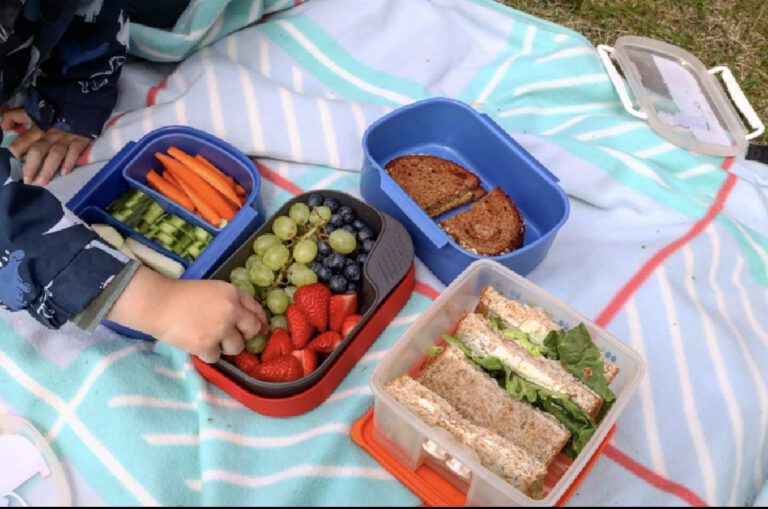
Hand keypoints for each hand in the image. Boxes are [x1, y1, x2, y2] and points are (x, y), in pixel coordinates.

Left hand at [1, 108, 91, 185]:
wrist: (83, 105)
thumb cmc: (57, 112)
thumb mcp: (36, 111)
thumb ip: (17, 117)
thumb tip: (2, 125)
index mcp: (37, 127)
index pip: (22, 140)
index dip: (15, 151)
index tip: (10, 162)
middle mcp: (49, 134)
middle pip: (37, 151)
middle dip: (30, 166)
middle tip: (25, 181)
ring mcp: (66, 138)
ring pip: (54, 155)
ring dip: (47, 169)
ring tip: (41, 182)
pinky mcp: (81, 140)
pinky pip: (74, 152)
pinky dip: (69, 162)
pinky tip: (64, 172)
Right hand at [107, 267, 268, 362]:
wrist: (156, 303)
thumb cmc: (181, 295)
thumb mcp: (212, 290)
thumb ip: (231, 301)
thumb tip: (250, 320)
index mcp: (232, 293)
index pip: (256, 309)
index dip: (258, 321)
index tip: (259, 329)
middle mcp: (231, 310)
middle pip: (252, 330)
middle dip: (244, 336)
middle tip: (230, 337)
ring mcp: (220, 328)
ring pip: (237, 347)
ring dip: (225, 347)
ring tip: (209, 339)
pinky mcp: (207, 344)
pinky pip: (216, 357)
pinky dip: (207, 354)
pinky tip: (196, 344)